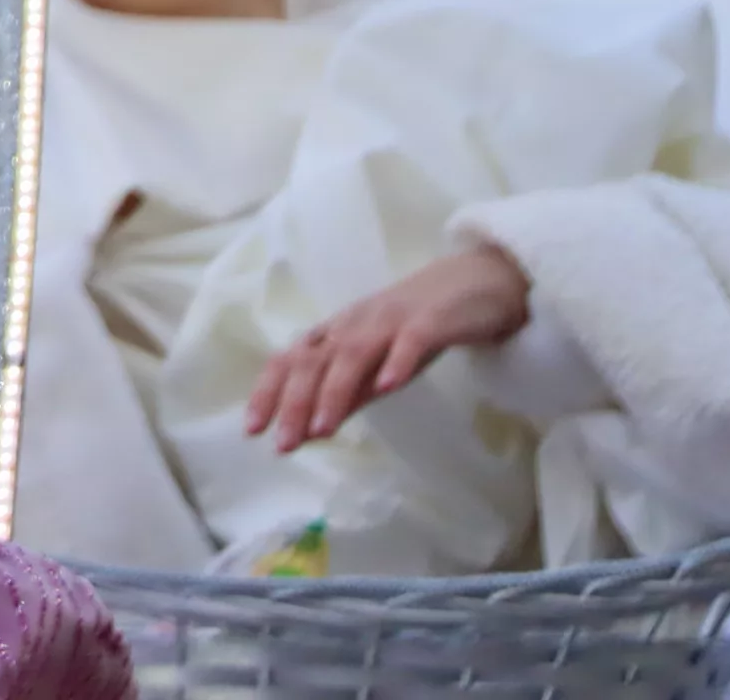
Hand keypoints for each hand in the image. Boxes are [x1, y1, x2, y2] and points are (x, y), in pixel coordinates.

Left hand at [244, 242, 532, 451]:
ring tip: (323, 429)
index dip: (269, 392)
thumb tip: (310, 430)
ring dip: (335, 391)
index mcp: (337, 332)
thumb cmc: (416, 328)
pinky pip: (410, 340)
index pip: (291, 360)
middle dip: (295, 402)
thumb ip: (346, 394)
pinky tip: (387, 387)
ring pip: (354, 352)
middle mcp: (355, 323)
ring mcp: (391, 319)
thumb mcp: (377, 364)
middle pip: (315, 359)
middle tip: (285, 444)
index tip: (253, 430)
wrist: (476, 284)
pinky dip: (396, 362)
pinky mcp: (431, 321)